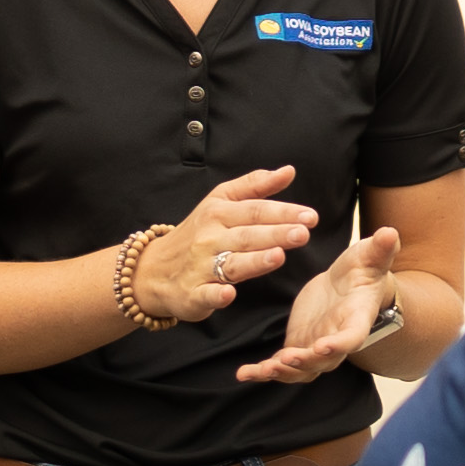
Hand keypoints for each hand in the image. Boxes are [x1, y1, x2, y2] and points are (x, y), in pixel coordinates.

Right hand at [137, 167, 317, 325]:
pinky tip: (228, 294)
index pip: (255, 210)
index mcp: (219, 213)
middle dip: (275, 234)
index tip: (311, 216)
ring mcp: (200, 267)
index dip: (283, 213)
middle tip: (303, 233)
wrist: (154, 269)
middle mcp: (210, 238)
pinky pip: (205, 294)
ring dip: (254, 261)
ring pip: (231, 264)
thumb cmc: (198, 232)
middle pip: (247, 235)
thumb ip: (256, 185)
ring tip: (278, 256)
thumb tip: (289, 170)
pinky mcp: (192, 294)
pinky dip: (215, 295)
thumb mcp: (221, 200)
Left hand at [243, 226, 405, 382]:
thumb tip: (389, 232)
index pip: (351, 338)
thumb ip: (380, 249)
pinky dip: (263, 372)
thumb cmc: (363, 272)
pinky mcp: (297, 345)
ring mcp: (315, 347)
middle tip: (286, 359)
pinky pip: (281, 365)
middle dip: (304, 363)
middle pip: (323, 361)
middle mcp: (336, 340)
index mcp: (356, 321)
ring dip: (282, 372)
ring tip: (262, 370)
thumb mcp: (370, 257)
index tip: (322, 347)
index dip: (338, 345)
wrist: (349, 286)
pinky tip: (243, 373)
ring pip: (301, 370)